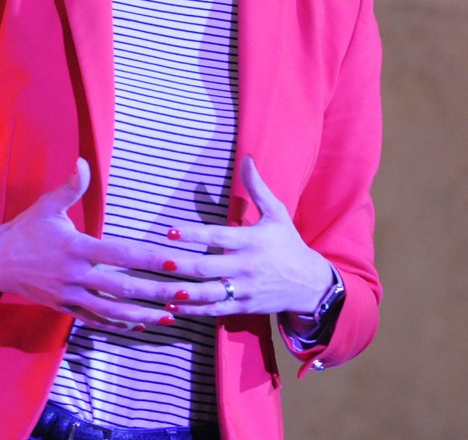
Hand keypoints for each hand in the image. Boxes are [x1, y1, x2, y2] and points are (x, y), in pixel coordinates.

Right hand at [0, 159, 193, 331]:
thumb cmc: (25, 230)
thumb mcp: (47, 206)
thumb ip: (70, 187)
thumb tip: (82, 161)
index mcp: (76, 248)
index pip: (121, 255)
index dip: (150, 259)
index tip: (175, 262)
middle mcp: (76, 275)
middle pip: (123, 288)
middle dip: (156, 292)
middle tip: (185, 294)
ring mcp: (70, 296)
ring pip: (112, 311)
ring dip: (143, 315)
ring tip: (170, 316)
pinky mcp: (65, 308)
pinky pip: (95, 320)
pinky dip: (118, 324)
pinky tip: (139, 324)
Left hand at [162, 155, 333, 317]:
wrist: (308, 283)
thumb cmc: (287, 243)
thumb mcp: (276, 213)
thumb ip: (257, 187)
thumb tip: (246, 158)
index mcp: (252, 241)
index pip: (218, 236)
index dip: (193, 234)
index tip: (170, 231)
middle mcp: (247, 266)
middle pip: (208, 268)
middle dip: (182, 265)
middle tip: (159, 262)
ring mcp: (245, 289)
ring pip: (209, 293)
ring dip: (183, 293)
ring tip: (161, 289)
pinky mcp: (244, 307)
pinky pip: (215, 310)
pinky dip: (193, 310)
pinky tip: (172, 306)